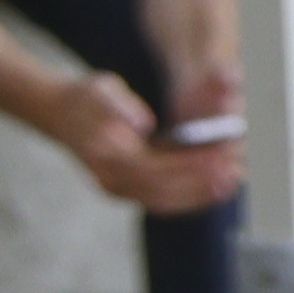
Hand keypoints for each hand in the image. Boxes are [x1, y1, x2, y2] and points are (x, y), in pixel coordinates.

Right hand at [54, 74, 239, 219]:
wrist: (60, 114)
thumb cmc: (84, 100)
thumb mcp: (100, 90)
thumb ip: (119, 106)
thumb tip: (144, 124)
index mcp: (106, 157)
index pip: (153, 168)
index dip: (188, 166)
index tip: (218, 157)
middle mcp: (111, 180)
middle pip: (162, 192)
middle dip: (200, 185)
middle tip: (233, 174)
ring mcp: (119, 188)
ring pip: (164, 202)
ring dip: (199, 196)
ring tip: (230, 184)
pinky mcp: (128, 189)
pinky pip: (161, 200)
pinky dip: (188, 197)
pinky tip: (212, 187)